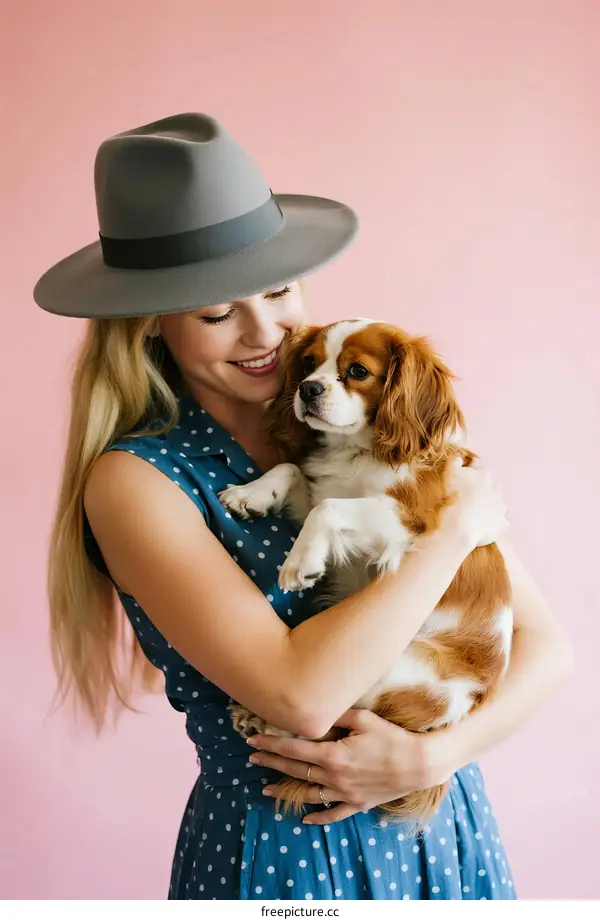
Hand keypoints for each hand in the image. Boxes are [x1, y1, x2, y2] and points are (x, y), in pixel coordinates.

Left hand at [247, 709, 452, 824]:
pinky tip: (304, 818)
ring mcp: (345, 793)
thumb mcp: (363, 718)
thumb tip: (316, 710)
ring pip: (309, 793)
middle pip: (295, 770)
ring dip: (286, 791)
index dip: (271, 745)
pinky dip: (317, 817)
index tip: (253, 740)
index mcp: (333, 755)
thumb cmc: (392, 737)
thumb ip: (337, 715)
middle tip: (251, 758)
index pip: (293, 750)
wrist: (420, 763)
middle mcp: (335, 777)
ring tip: (266, 788)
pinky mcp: (358, 804)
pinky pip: (333, 814)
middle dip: (271, 763)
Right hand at [444, 463, 507, 548]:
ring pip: (497, 504)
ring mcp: (501, 507)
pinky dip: (493, 524)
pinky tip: (482, 526)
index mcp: (484, 475)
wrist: (461, 523)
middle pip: (490, 487)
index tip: (462, 483)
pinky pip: (499, 523)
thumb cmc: (454, 496)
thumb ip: (454, 462)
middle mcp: (496, 489)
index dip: (470, 476)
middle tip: (468, 500)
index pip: (478, 471)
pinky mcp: (502, 523)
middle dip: (482, 491)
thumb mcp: (449, 472)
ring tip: (475, 515)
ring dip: (489, 507)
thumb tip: (458, 457)